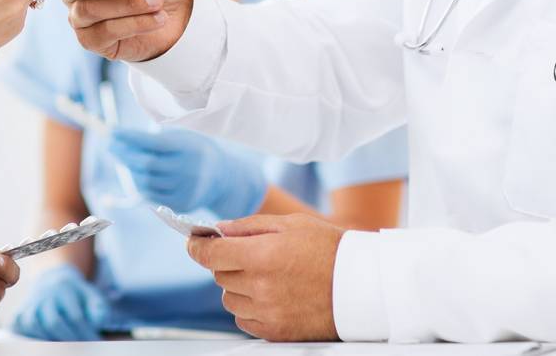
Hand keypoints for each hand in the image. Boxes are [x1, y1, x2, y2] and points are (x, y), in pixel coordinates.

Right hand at [9, 263, 110, 340]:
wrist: (53, 281)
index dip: (86, 333)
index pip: (75, 316)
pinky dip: (31, 336)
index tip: (95, 341)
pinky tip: (46, 338)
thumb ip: (99, 308)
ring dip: (50, 338)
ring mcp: (30, 303)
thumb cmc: (77, 294)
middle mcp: (44, 293)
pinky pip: (21, 327)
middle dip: (70, 339)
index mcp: (64, 287)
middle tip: (81, 347)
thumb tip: (99, 322)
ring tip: (64, 342)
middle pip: (53, 322)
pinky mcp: (20, 312)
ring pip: (34, 325)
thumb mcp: (92, 295)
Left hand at [107, 128, 266, 217]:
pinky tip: (133, 173)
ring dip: (128, 169)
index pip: (152, 142)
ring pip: (146, 181)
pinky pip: (152, 195)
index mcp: (187, 148)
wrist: (221, 175)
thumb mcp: (180, 135)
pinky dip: (138, 184)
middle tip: (110, 144)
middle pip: (146, 164)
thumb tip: (122, 138)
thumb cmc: (192, 148)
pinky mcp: (181, 203)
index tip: (112, 130)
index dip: (129, 137)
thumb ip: (156, 137)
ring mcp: (184, 189)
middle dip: (124, 153)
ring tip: (121, 157)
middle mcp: (187, 170)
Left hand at [186, 213, 344, 340]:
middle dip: (228, 262)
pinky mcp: (274, 331)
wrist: (362, 287)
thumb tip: (219, 229)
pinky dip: (249, 307)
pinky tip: (270, 295)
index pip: (210, 254)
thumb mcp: (291, 224)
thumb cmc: (329, 250)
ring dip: (237, 286)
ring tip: (266, 276)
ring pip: (228, 299)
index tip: (194, 243)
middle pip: (219, 275)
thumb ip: (250, 226)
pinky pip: (243, 318)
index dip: (197, 247)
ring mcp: (267, 312)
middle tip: (252, 255)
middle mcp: (260, 286)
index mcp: (262, 255)